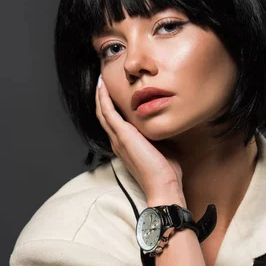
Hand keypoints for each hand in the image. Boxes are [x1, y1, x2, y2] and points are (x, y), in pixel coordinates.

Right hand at [95, 76, 182, 197]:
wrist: (163, 185)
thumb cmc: (165, 172)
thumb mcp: (161, 148)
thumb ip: (157, 137)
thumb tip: (164, 125)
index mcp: (126, 146)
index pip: (113, 123)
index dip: (110, 108)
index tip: (112, 93)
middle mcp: (118, 142)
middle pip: (104, 116)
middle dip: (102, 98)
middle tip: (102, 81)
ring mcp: (119, 139)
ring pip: (103, 113)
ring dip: (100, 96)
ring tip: (100, 80)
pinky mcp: (123, 135)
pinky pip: (108, 113)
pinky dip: (104, 99)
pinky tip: (103, 88)